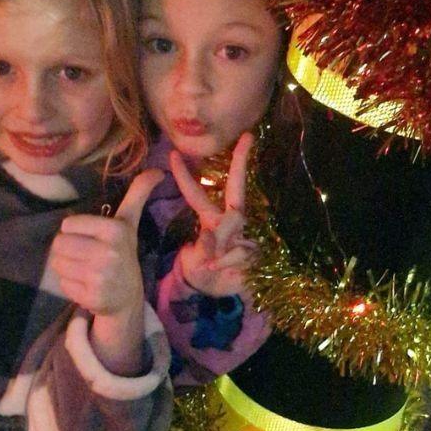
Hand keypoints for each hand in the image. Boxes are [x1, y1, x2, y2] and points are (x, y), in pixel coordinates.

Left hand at [48, 168, 163, 322]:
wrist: (128, 297)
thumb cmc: (122, 252)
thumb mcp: (129, 222)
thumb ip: (138, 194)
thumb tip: (158, 171)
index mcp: (116, 230)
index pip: (67, 225)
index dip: (75, 232)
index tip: (91, 239)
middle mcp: (109, 253)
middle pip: (59, 244)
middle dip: (67, 250)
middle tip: (84, 256)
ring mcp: (101, 277)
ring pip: (57, 264)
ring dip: (66, 267)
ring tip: (84, 269)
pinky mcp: (92, 298)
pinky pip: (63, 285)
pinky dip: (70, 285)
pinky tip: (85, 285)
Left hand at [170, 132, 258, 298]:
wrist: (222, 293)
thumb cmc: (204, 272)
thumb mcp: (195, 262)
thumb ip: (203, 249)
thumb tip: (213, 236)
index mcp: (211, 220)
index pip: (197, 194)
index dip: (185, 176)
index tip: (173, 155)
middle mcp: (231, 221)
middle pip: (237, 187)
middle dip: (241, 161)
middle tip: (247, 137)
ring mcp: (246, 232)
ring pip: (234, 223)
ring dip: (220, 244)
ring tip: (212, 264)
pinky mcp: (256, 248)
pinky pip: (240, 250)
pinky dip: (228, 262)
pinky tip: (225, 270)